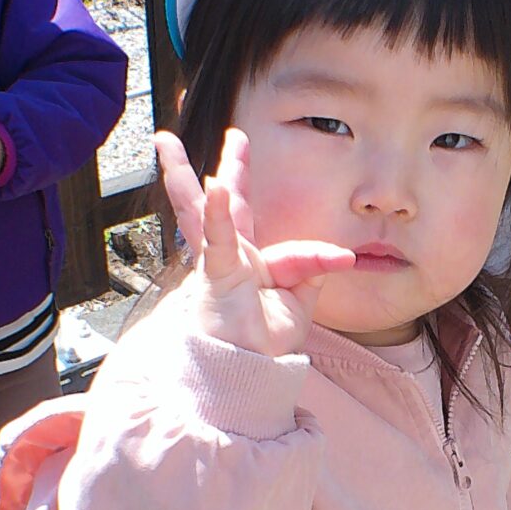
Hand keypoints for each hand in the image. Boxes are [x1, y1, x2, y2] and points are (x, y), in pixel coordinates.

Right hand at [155, 128, 354, 358]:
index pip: (290, 248)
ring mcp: (220, 263)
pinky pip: (216, 239)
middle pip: (227, 204)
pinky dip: (217, 214)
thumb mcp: (299, 305)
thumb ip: (312, 273)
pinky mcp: (216, 273)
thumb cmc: (263, 344)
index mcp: (254, 265)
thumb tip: (339, 254)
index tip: (344, 260)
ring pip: (200, 211)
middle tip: (234, 136)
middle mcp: (233, 257)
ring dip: (183, 175)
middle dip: (230, 168)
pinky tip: (214, 186)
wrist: (245, 373)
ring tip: (167, 144)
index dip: (319, 255)